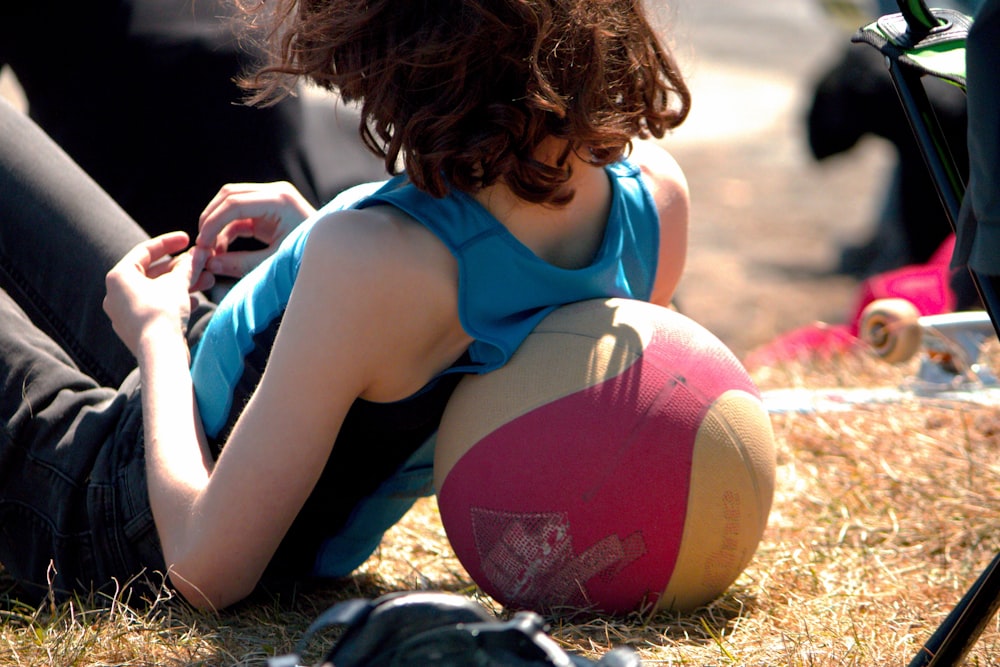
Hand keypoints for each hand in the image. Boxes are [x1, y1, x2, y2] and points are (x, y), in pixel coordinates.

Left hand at [104, 232, 211, 355]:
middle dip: (181, 268)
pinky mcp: (135, 329)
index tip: (188, 239)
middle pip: (153, 273)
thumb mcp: (178, 283)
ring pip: (156, 291)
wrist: (160, 353)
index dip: (169, 242)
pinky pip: (155, 307)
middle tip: (201, 263)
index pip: (145, 251)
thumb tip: (199, 253)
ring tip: (206, 282)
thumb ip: (188, 265)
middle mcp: (115, 294)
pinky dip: (173, 301)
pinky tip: (194, 303)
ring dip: (181, 285)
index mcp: (119, 276)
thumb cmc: (163, 313)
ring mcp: (123, 313)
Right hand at [196, 181, 316, 277]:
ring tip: (211, 252)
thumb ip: (242, 263)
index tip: (202, 244)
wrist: (333, 255)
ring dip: (216, 224)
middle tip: (202, 246)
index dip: (213, 223)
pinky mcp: (266, 209)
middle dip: (210, 220)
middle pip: (228, 195)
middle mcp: (275, 192)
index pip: (235, 203)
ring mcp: (271, 198)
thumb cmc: (309, 258)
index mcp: (280, 200)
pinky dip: (227, 230)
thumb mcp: (275, 262)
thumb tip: (210, 264)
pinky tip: (221, 251)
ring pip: (230, 202)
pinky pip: (238, 214)